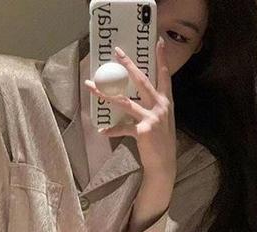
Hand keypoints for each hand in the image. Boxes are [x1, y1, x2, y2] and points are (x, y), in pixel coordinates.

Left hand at [85, 36, 176, 180]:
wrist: (164, 164)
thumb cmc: (160, 142)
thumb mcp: (161, 121)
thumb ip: (152, 107)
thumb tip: (134, 97)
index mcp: (165, 102)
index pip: (164, 76)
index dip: (162, 59)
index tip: (158, 42)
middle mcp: (160, 107)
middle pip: (142, 81)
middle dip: (128, 65)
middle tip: (117, 52)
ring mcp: (152, 118)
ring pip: (125, 101)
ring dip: (105, 94)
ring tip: (91, 86)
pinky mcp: (143, 131)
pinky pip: (122, 128)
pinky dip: (112, 130)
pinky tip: (102, 132)